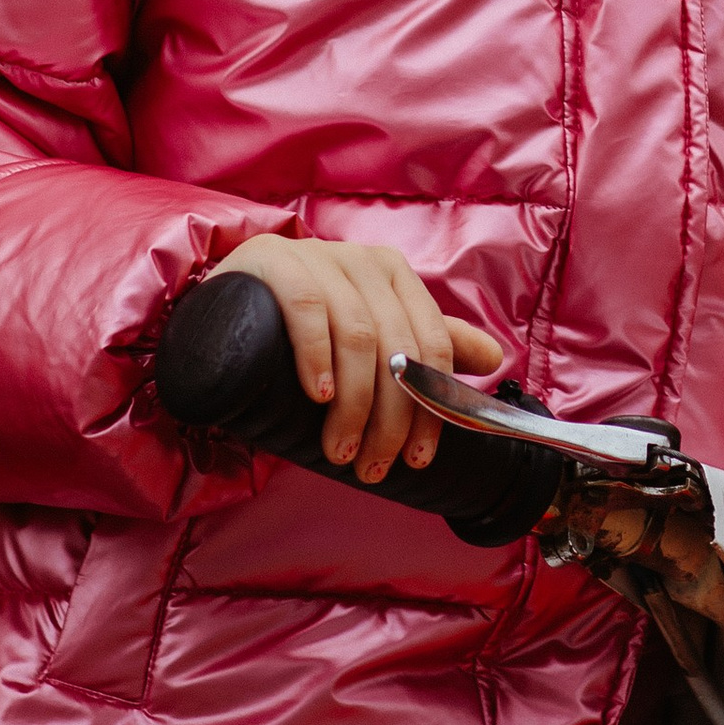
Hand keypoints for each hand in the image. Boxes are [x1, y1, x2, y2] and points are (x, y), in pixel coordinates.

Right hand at [216, 234, 504, 488]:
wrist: (229, 295)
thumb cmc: (307, 324)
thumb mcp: (370, 330)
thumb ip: (427, 342)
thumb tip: (494, 358)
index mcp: (397, 275)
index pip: (433, 344)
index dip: (431, 407)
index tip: (418, 459)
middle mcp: (364, 261)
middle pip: (398, 348)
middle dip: (391, 419)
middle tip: (372, 467)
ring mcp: (320, 257)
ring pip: (357, 338)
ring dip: (353, 406)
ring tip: (340, 451)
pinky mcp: (276, 262)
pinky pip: (307, 310)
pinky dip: (317, 357)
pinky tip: (317, 396)